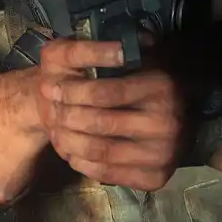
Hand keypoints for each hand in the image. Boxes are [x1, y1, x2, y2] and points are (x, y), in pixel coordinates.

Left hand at [35, 38, 190, 190]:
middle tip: (51, 110)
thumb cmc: (142, 80)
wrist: (171, 115)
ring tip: (55, 130)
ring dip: (69, 141)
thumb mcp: (134, 54)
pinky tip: (72, 151)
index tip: (51, 87)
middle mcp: (168, 121)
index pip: (106, 92)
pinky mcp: (157, 177)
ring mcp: (164, 152)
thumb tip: (108, 47)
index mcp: (162, 86)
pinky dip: (83, 163)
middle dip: (66, 116)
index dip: (73, 90)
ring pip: (100, 151)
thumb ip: (115, 44)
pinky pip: (108, 173)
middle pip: (100, 123)